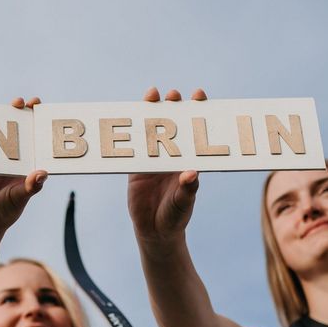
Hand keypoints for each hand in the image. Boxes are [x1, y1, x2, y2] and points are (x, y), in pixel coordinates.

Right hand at [0, 96, 46, 231]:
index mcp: (30, 164)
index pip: (39, 140)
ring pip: (5, 128)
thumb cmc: (5, 210)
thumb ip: (30, 187)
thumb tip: (42, 173)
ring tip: (15, 104)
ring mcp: (0, 153)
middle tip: (29, 103)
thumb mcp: (19, 199)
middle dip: (27, 112)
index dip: (43, 126)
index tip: (47, 114)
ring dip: (8, 114)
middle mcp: (17, 155)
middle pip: (23, 127)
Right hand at [127, 87, 207, 243]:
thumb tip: (192, 173)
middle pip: (173, 123)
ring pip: (152, 129)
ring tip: (151, 95)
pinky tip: (128, 116)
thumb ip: (188, 189)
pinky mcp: (136, 166)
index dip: (198, 111)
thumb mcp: (183, 203)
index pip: (195, 130)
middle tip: (173, 95)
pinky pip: (133, 145)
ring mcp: (153, 158)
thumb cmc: (176, 216)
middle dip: (173, 105)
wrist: (154, 231)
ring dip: (151, 111)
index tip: (198, 96)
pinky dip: (130, 132)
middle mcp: (172, 155)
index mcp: (189, 159)